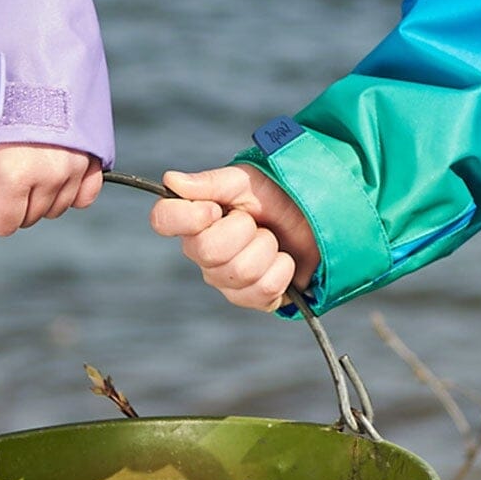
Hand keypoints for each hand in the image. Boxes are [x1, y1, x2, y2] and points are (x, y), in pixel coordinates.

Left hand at [0, 145, 102, 239]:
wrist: (30, 65)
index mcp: (14, 177)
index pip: (3, 225)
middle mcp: (50, 175)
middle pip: (30, 217)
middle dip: (15, 200)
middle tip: (8, 165)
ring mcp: (76, 167)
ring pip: (56, 208)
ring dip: (42, 193)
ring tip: (32, 159)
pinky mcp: (94, 158)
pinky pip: (85, 196)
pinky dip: (71, 188)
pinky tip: (57, 169)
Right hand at [151, 166, 318, 310]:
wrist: (317, 215)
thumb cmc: (277, 194)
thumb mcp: (247, 180)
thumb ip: (210, 182)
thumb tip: (171, 181)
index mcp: (196, 219)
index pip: (163, 220)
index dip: (188, 216)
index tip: (216, 209)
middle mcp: (204, 253)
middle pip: (207, 251)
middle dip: (243, 230)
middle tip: (256, 222)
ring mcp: (226, 280)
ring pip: (240, 272)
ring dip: (267, 248)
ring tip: (273, 238)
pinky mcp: (253, 299)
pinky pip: (263, 291)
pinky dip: (283, 270)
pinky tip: (283, 260)